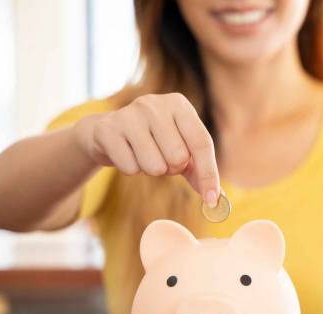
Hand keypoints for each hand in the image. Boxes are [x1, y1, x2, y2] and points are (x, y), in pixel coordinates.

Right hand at [74, 93, 219, 206]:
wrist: (109, 132)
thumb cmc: (154, 142)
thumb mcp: (181, 150)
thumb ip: (199, 171)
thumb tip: (214, 198)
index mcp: (179, 105)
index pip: (202, 143)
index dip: (209, 174)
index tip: (212, 199)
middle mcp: (155, 104)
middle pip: (178, 157)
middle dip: (172, 168)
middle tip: (162, 158)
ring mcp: (129, 114)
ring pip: (155, 166)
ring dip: (151, 170)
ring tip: (143, 155)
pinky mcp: (108, 130)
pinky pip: (130, 168)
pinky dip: (131, 169)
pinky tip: (126, 154)